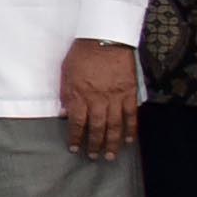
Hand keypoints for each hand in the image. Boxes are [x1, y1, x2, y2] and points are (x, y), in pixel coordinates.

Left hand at [61, 39, 138, 160]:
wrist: (105, 38)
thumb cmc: (82, 54)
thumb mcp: (65, 73)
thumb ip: (66, 95)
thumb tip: (65, 114)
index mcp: (79, 95)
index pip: (77, 123)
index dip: (76, 138)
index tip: (75, 148)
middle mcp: (97, 100)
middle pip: (97, 128)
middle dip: (95, 145)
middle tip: (94, 157)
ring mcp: (115, 97)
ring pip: (115, 126)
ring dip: (113, 143)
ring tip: (111, 156)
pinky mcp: (129, 93)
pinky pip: (131, 115)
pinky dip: (131, 129)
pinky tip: (129, 140)